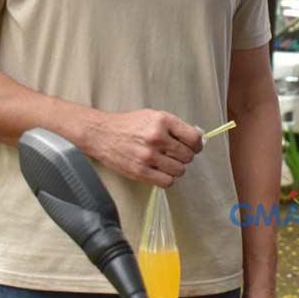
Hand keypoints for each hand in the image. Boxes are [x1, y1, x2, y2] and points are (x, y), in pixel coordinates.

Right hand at [84, 109, 203, 187]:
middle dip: (185, 156)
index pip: (194, 138)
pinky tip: (161, 172)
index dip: (197, 145)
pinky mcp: (140, 171)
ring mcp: (148, 156)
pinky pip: (167, 182)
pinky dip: (167, 179)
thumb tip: (195, 140)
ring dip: (176, 168)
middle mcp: (157, 137)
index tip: (194, 147)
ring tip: (167, 163)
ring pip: (179, 170)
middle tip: (176, 155)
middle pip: (188, 156)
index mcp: (163, 120)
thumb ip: (173, 126)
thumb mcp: (153, 116)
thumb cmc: (128, 124)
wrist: (101, 134)